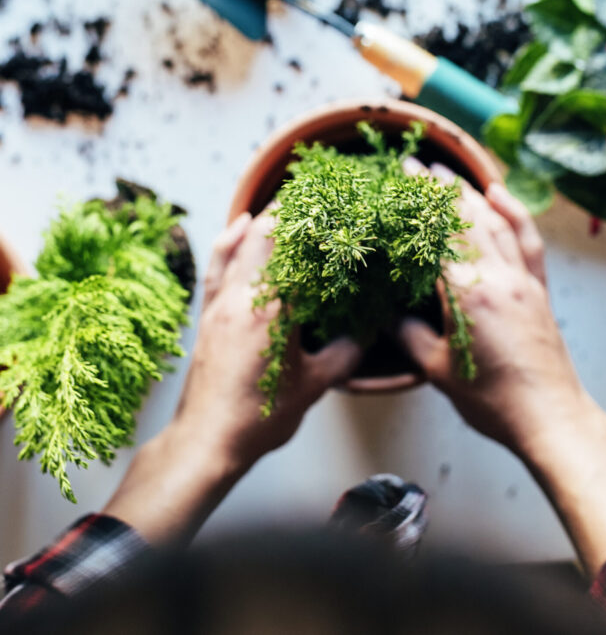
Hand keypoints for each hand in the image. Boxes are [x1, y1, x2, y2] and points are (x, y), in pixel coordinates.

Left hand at [103, 211, 360, 543]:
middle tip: (312, 196)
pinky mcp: (206, 316)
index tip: (329, 202)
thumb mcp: (314, 386)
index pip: (291, 248)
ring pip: (237, 246)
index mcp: (271, 310)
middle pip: (261, 235)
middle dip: (287, 211)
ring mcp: (218, 305)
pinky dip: (228, 242)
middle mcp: (240, 298)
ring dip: (259, 221)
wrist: (206, 442)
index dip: (309, 219)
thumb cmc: (259, 418)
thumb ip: (345, 353)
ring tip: (281, 203)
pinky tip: (236, 228)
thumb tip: (366, 330)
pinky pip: (217, 267)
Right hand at [399, 161, 590, 455]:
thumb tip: (387, 313)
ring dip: (472, 194)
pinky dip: (515, 214)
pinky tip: (501, 195)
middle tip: (421, 165)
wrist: (549, 416)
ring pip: (496, 224)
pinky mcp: (538, 290)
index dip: (418, 207)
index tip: (403, 178)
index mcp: (468, 294)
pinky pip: (527, 242)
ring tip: (452, 173)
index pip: (438, 238)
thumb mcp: (436, 370)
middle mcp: (498, 278)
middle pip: (467, 221)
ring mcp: (522, 281)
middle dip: (442, 189)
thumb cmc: (490, 399)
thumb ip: (408, 335)